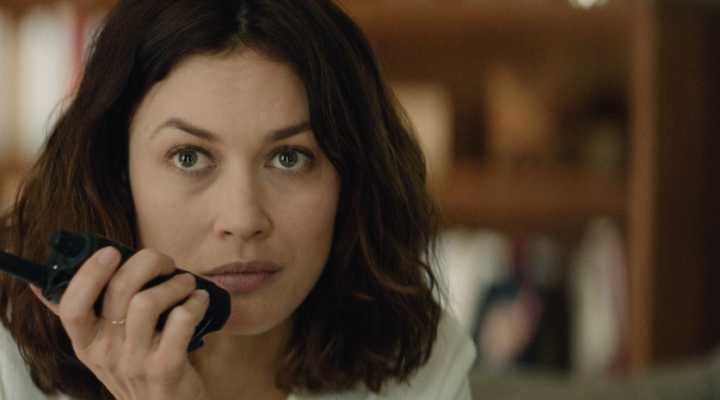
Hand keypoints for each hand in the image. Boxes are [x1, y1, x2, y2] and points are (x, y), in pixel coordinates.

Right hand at [31, 247, 210, 399]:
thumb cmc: (137, 370)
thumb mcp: (102, 348)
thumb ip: (84, 316)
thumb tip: (42, 285)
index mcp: (86, 343)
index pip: (72, 306)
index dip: (89, 273)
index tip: (111, 252)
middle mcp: (106, 353)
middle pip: (118, 291)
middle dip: (147, 262)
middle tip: (165, 262)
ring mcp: (135, 362)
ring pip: (148, 302)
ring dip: (175, 283)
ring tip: (186, 282)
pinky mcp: (166, 368)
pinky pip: (181, 320)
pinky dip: (195, 303)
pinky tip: (199, 301)